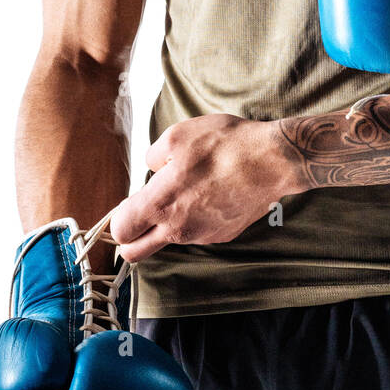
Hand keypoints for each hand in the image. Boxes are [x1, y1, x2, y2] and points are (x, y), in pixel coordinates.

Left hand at [110, 113, 306, 262]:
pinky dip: (196, 218)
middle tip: (141, 214)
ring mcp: (201, 236)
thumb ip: (153, 156)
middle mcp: (178, 229)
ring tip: (188, 190)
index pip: (121, 231)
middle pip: (135, 253)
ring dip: (168, 222)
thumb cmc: (224, 145)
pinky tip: (210, 194)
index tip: (128, 204)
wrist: (271, 161)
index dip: (118, 218)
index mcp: (160, 204)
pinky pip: (197, 232)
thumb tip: (153, 168)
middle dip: (131, 238)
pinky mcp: (222, 235)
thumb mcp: (177, 136)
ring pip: (169, 240)